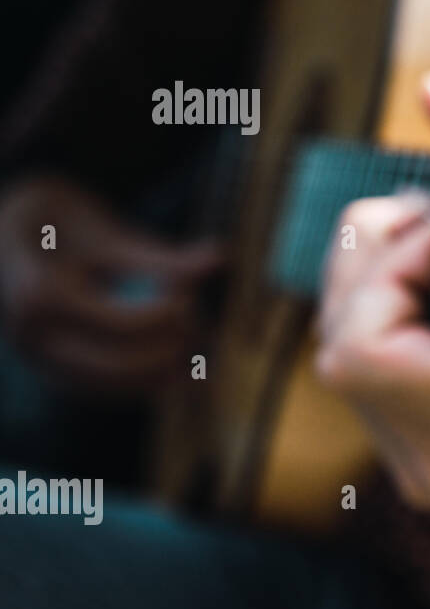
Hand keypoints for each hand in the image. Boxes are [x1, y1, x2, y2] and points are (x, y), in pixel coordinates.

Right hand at [0, 175, 221, 396]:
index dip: (167, 317)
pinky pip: (100, 390)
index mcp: (41, 292)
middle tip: (199, 324)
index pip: (120, 324)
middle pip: (118, 366)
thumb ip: (157, 254)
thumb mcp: (100, 227)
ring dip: (161, 375)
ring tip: (195, 349)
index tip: (189, 298)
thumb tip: (219, 259)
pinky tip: (177, 370)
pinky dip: (141, 383)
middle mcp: (32, 334)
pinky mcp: (48, 369)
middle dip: (168, 351)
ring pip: (111, 387)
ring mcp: (36, 357)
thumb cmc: (51, 218)